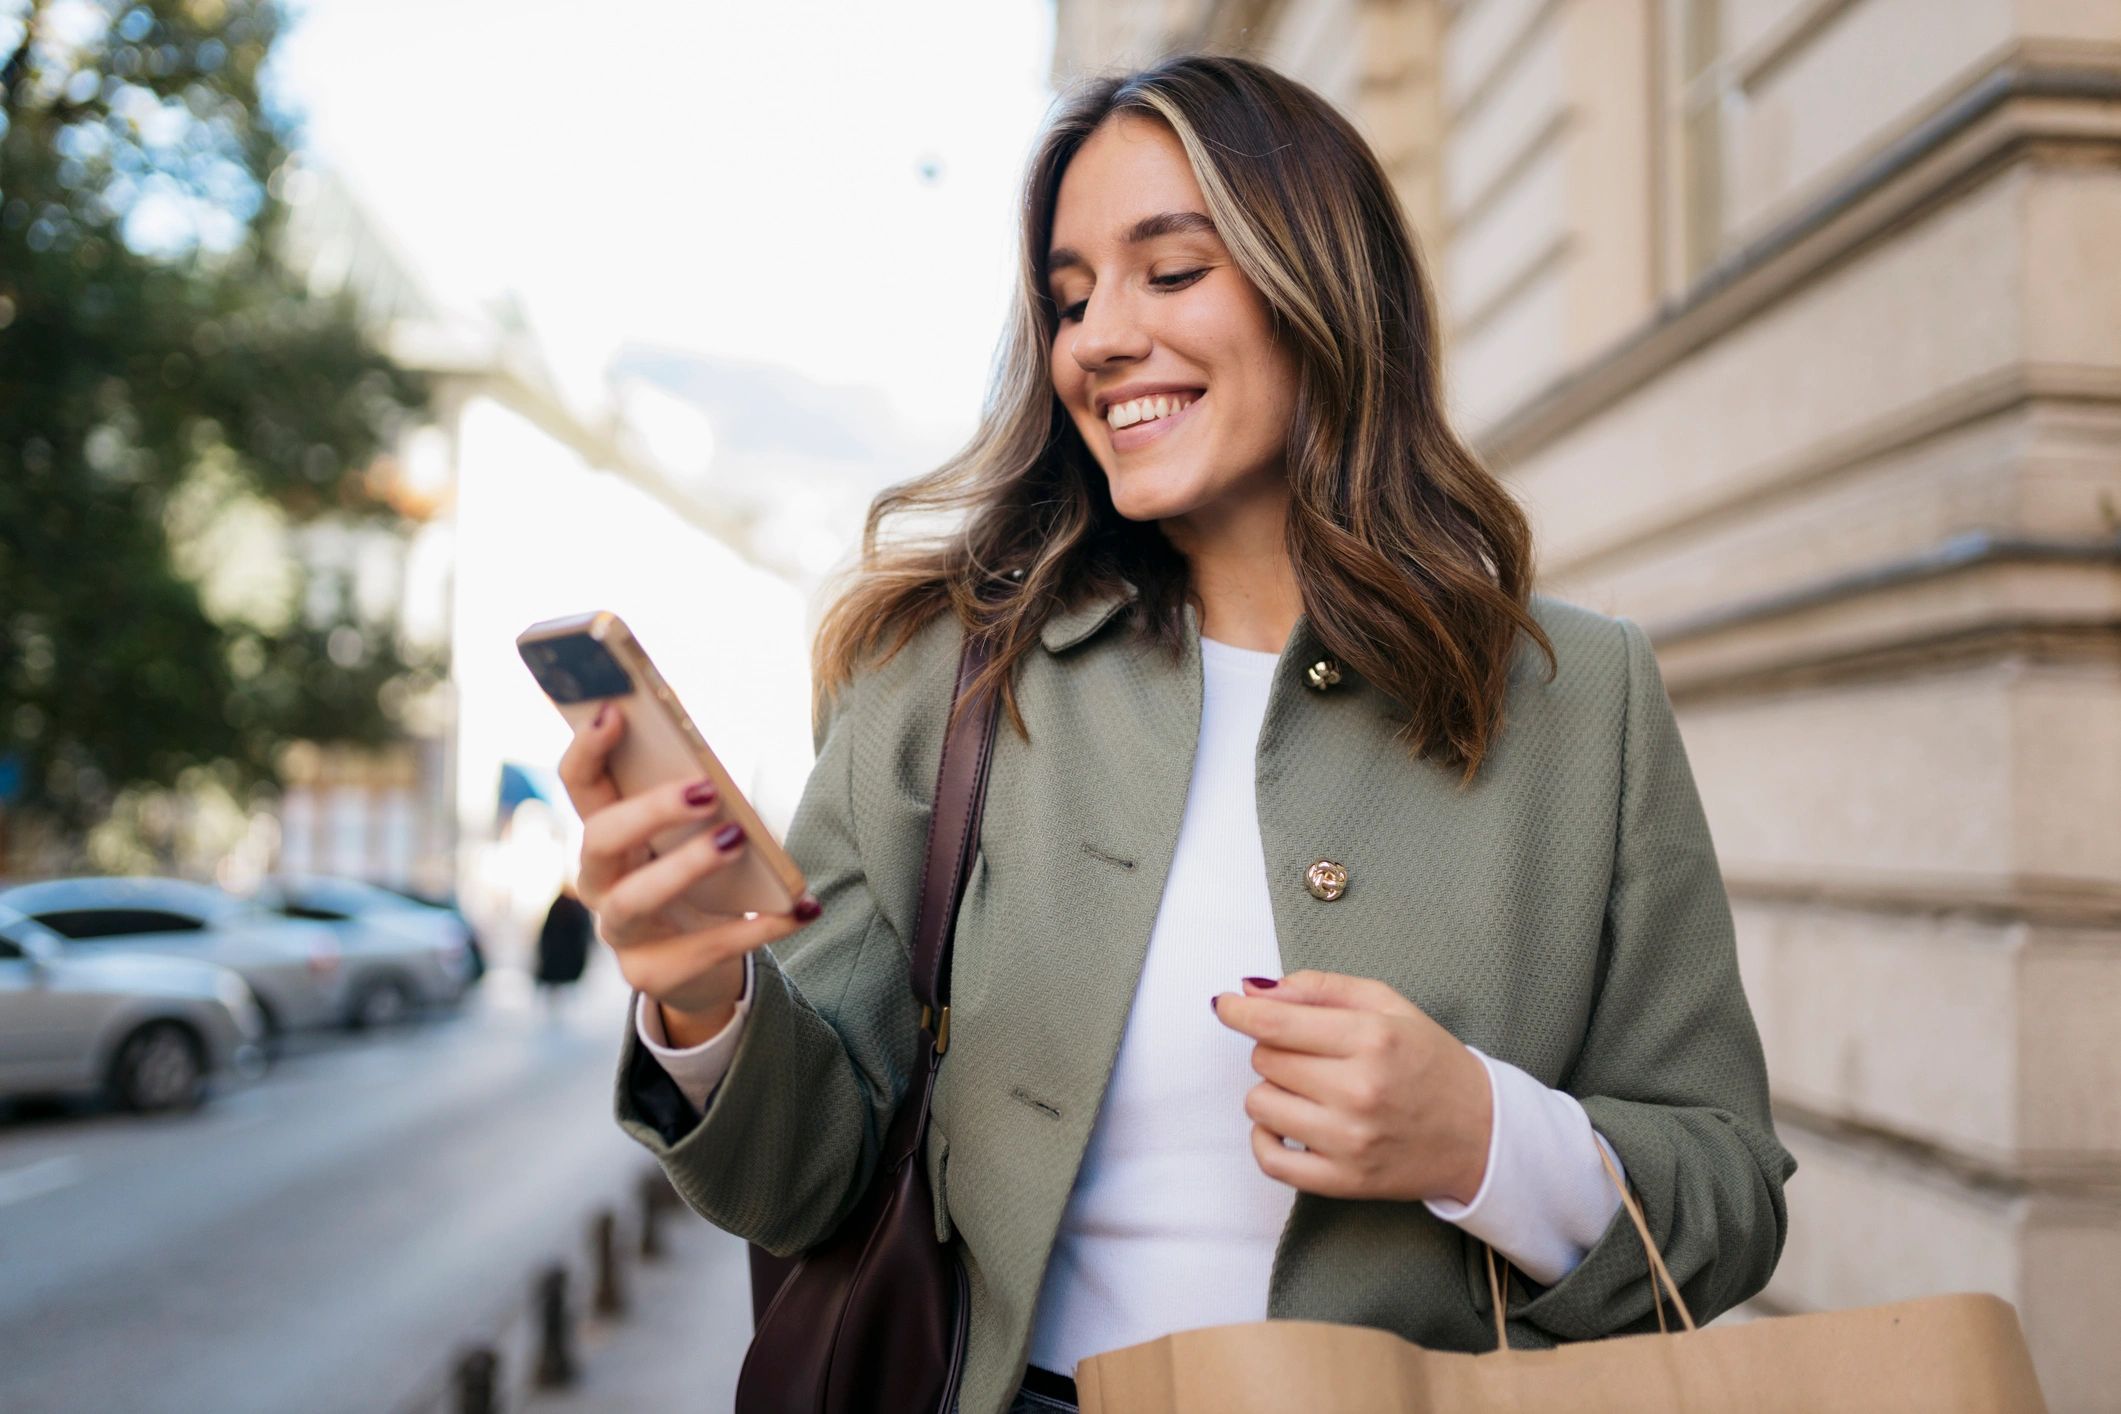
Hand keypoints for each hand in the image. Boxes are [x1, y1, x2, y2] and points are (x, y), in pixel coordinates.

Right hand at [558, 701, 818, 1045]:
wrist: (701, 967)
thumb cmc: (700, 881)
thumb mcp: (695, 838)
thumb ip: (696, 802)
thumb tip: (717, 772)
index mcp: (607, 834)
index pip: (580, 784)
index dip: (587, 748)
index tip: (613, 711)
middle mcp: (601, 881)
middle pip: (600, 839)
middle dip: (649, 811)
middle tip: (706, 790)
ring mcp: (620, 932)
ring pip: (635, 898)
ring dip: (687, 866)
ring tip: (736, 840)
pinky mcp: (652, 974)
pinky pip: (703, 949)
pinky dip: (757, 929)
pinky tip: (800, 909)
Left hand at [1211, 971, 1492, 1204]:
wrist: (1481, 1133)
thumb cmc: (1429, 1061)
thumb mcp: (1388, 1005)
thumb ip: (1321, 988)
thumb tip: (1255, 989)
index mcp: (1372, 1038)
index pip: (1277, 1023)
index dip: (1240, 1011)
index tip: (1225, 1005)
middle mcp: (1359, 1090)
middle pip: (1266, 1060)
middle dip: (1275, 1049)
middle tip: (1310, 1054)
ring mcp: (1349, 1140)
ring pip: (1261, 1105)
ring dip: (1273, 1092)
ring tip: (1308, 1090)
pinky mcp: (1344, 1180)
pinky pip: (1270, 1160)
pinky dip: (1265, 1140)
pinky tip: (1284, 1126)